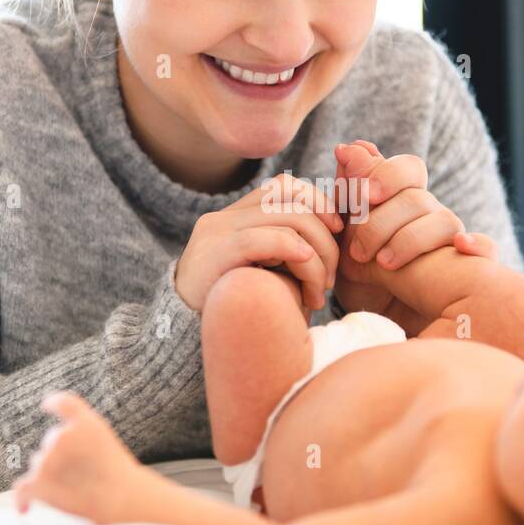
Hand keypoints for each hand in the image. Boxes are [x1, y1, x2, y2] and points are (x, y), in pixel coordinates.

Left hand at [13, 392, 141, 522]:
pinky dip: (23, 499)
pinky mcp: (39, 482)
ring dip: (52, 476)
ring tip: (77, 489)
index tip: (47, 404)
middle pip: (51, 442)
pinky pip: (23, 489)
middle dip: (61, 456)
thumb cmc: (118, 474)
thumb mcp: (106, 440)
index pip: (63, 403)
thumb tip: (56, 442)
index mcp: (83, 422)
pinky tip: (25, 509)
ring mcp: (47, 459)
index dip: (54, 403)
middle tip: (83, 474)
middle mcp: (61, 436)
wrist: (120, 497)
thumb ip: (83, 433)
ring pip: (40, 465)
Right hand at [176, 173, 342, 313]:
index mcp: (236, 218)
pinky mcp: (212, 254)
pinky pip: (259, 239)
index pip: (284, 186)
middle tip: (331, 278)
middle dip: (326, 236)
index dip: (318, 201)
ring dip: (316, 257)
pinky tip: (307, 267)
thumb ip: (291, 250)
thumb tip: (335, 231)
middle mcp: (223, 218)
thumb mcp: (267, 274)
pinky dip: (291, 249)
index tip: (338, 232)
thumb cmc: (237, 312)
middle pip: (291, 199)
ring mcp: (215, 233)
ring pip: (285, 219)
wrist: (185, 339)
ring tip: (317, 294)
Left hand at [333, 140, 479, 312]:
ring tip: (384, 263)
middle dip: (384, 219)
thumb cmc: (365, 275)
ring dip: (411, 239)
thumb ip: (348, 194)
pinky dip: (477, 243)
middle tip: (359, 248)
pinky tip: (460, 246)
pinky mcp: (471, 269)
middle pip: (418, 198)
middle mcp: (431, 215)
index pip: (406, 170)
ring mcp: (452, 240)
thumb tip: (348, 147)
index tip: (364, 194)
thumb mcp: (346, 237)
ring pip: (445, 220)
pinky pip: (486, 247)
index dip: (387, 174)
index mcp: (403, 201)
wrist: (382, 321)